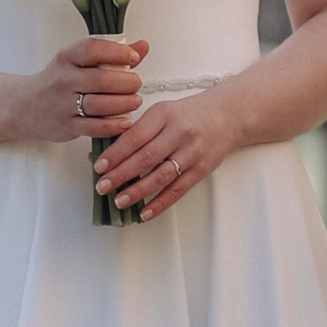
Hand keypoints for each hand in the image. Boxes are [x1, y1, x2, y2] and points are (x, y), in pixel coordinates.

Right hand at [20, 35, 146, 148]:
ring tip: (134, 101)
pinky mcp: (67, 126)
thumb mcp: (78, 61)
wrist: (26, 107)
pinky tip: (124, 121)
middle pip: (101, 79)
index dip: (118, 52)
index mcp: (67, 57)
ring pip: (100, 104)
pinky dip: (113, 125)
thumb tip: (143, 46)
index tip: (134, 58)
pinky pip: (94, 127)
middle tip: (136, 84)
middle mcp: (64, 79)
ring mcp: (64, 104)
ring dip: (124, 103)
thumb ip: (112, 54)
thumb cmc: (59, 81)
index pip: (93, 49)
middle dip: (127, 82)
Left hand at [90, 89, 239, 221]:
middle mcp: (179, 133)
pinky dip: (160, 204)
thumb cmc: (186, 115)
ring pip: (161, 176)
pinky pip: (178, 190)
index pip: (135, 136)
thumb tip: (103, 153)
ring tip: (119, 201)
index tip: (98, 166)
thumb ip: (135, 131)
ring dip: (138, 192)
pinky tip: (144, 213)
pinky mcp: (201, 170)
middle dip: (121, 174)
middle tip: (102, 186)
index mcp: (164, 114)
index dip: (116, 153)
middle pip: (146, 157)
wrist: (227, 116)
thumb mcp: (162, 113)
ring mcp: (192, 153)